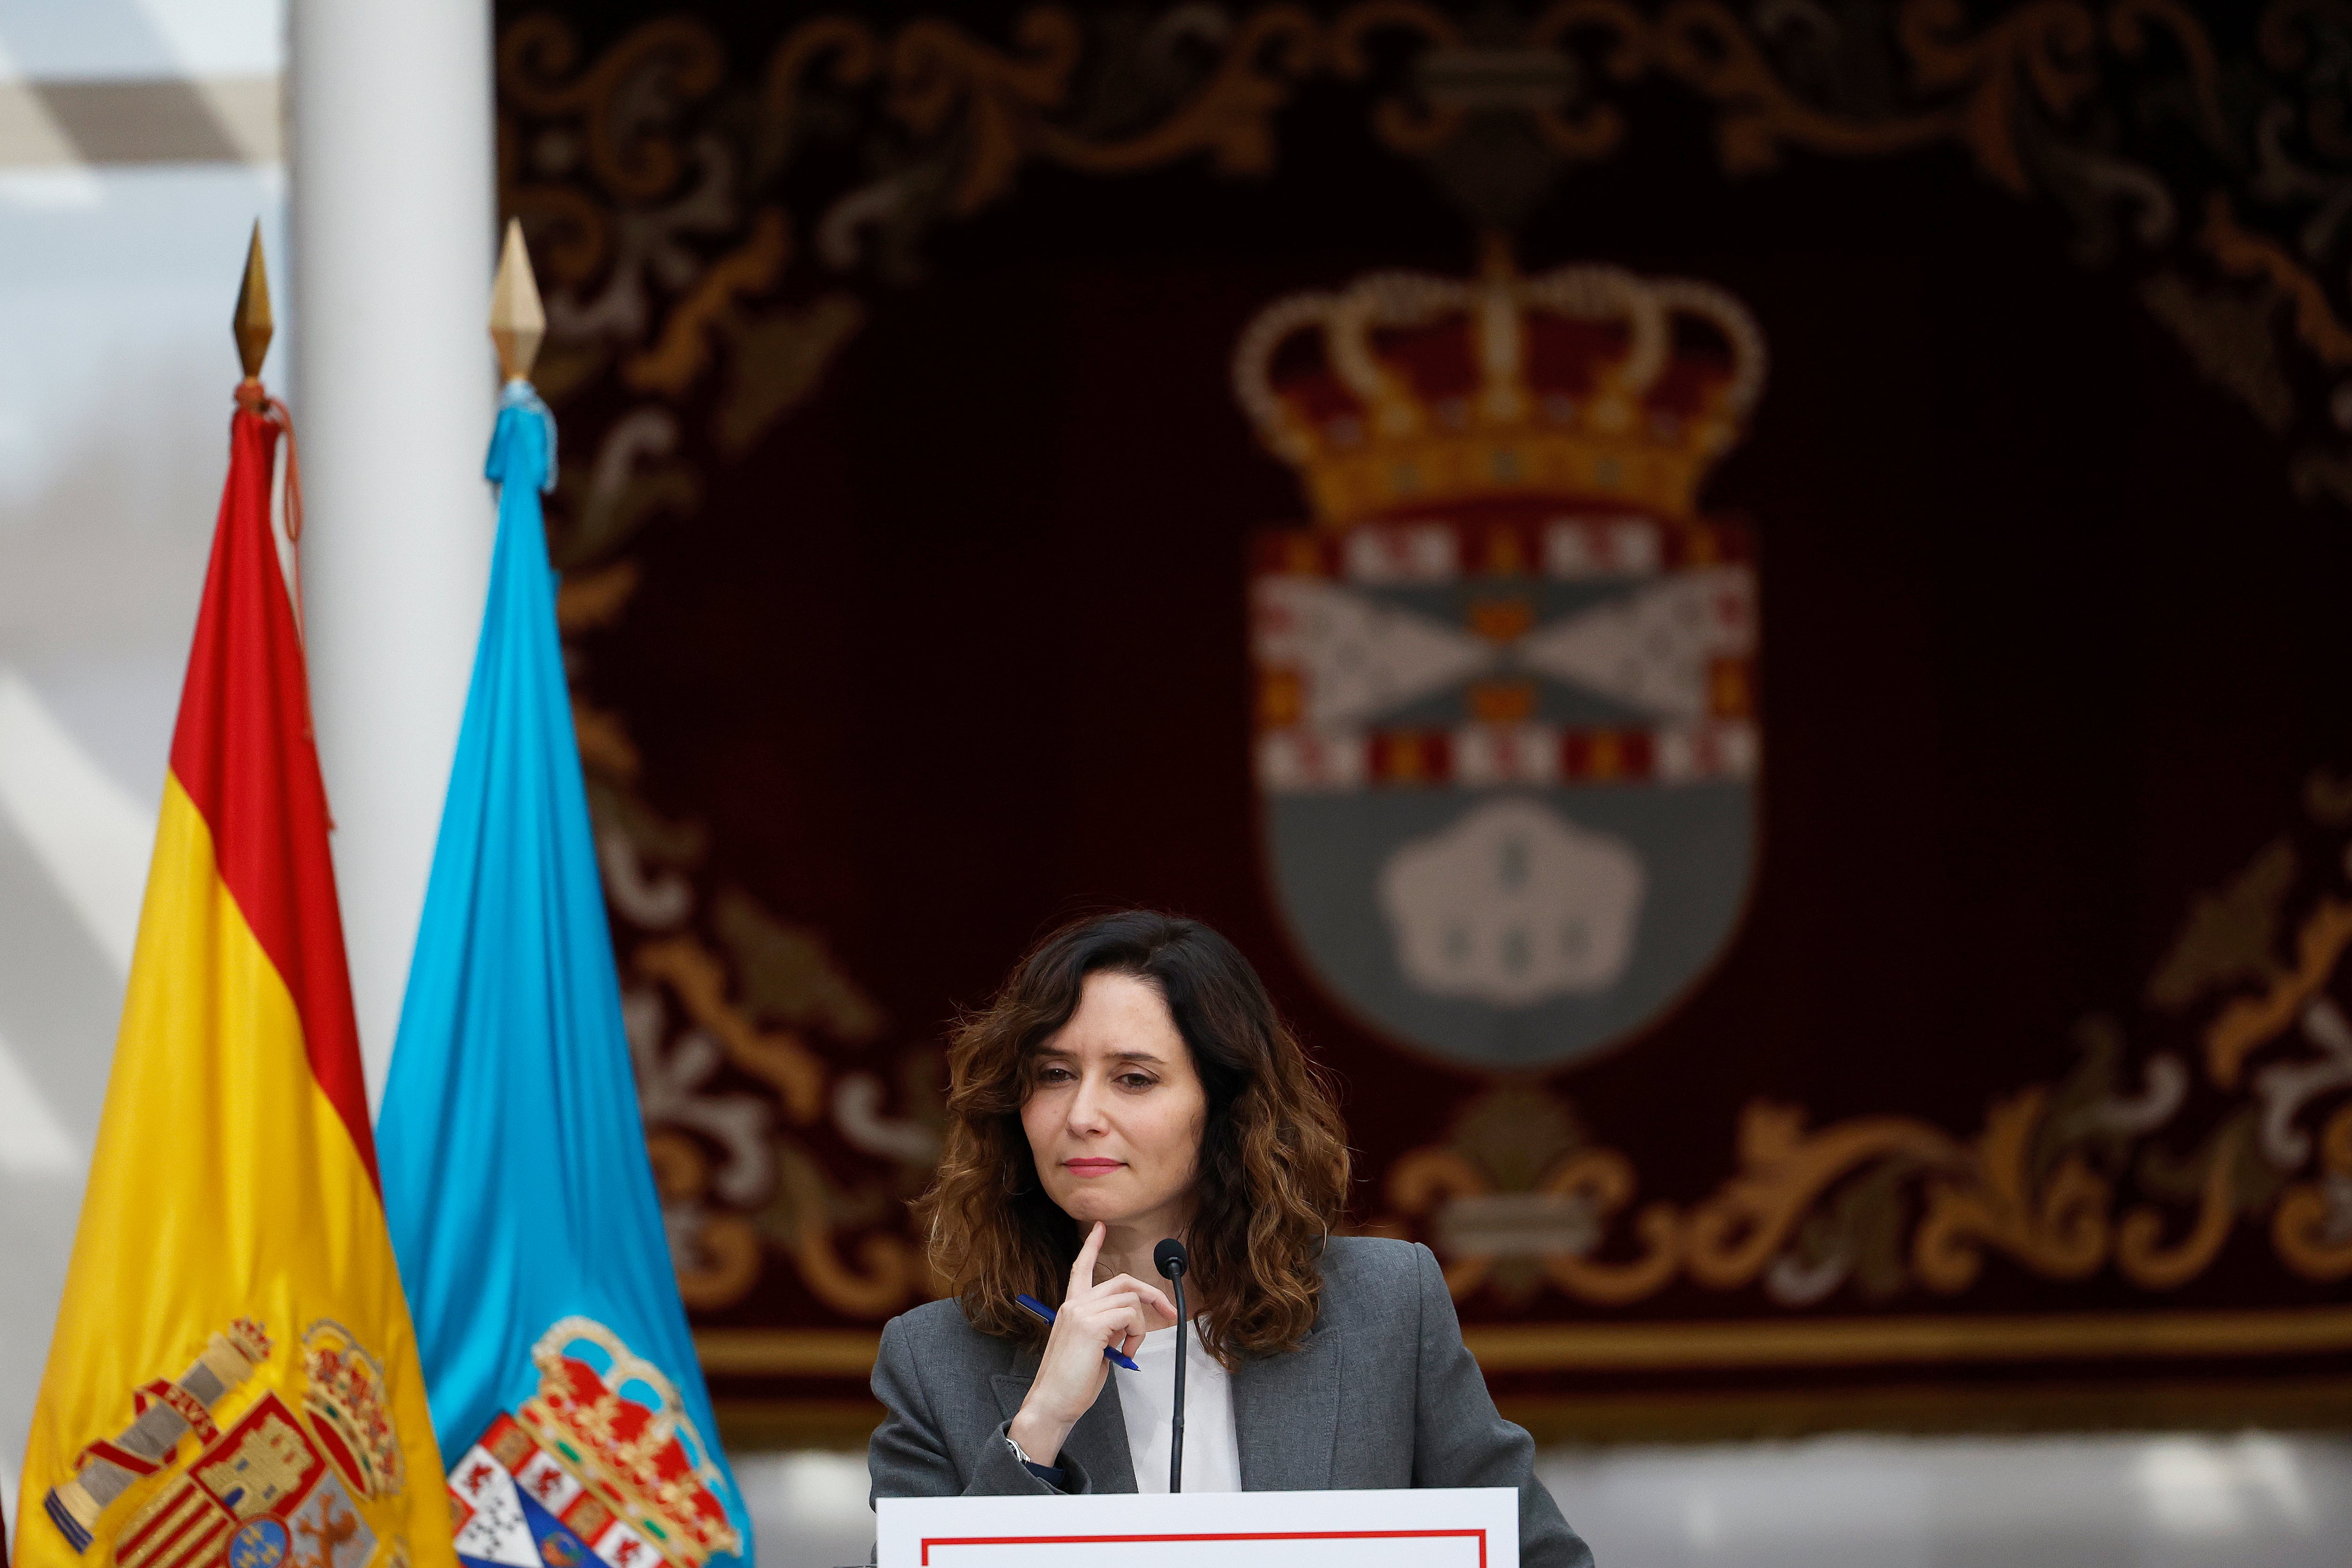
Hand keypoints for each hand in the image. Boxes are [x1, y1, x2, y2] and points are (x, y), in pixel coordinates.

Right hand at [1007, 1222, 1177, 1464]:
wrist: (1052, 1403)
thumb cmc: (1070, 1383)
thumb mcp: (1093, 1349)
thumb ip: (1106, 1330)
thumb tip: (1126, 1327)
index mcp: (1071, 1308)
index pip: (1080, 1268)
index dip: (1092, 1246)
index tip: (1100, 1227)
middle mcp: (1074, 1304)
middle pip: (1122, 1281)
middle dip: (1151, 1294)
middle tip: (1167, 1312)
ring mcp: (1081, 1312)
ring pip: (1130, 1300)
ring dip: (1140, 1326)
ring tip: (1127, 1349)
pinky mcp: (1091, 1325)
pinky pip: (1129, 1316)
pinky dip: (1136, 1334)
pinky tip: (1124, 1352)